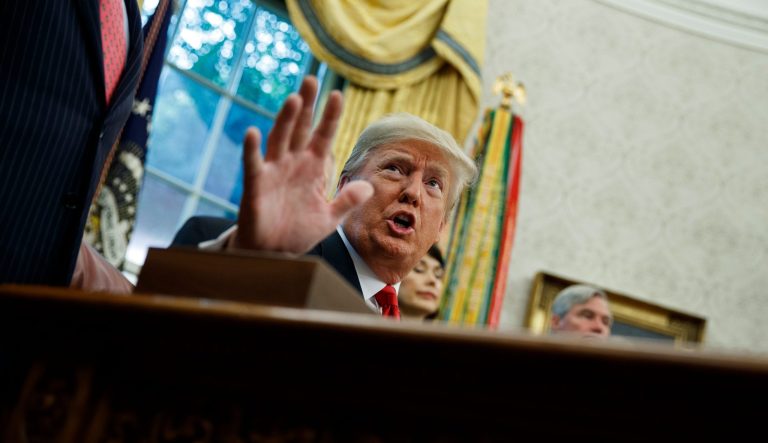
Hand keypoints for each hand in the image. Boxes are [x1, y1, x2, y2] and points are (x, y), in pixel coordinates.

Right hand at [232, 76, 372, 253]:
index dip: (330, 117)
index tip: (338, 95)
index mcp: (312, 169)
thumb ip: (347, 201)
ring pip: (280, 140)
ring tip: (294, 99)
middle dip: (307, 105)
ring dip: (286, 120)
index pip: (323, 137)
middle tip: (312, 79)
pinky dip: (252, 150)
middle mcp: (293, 164)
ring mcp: (273, 172)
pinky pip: (253, 165)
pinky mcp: (255, 186)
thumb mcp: (329, 218)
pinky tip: (252, 133)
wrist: (273, 254)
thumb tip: (369, 187)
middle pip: (301, 129)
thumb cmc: (298, 233)